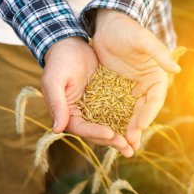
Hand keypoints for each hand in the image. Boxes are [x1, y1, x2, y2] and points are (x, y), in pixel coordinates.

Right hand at [41, 37, 133, 156]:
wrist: (70, 45)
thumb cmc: (59, 61)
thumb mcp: (54, 81)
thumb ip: (57, 104)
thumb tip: (57, 129)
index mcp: (67, 114)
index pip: (81, 128)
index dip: (95, 132)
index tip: (110, 134)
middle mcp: (81, 114)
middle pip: (97, 132)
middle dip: (112, 140)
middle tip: (128, 148)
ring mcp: (94, 108)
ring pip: (108, 125)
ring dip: (121, 135)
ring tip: (135, 145)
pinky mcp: (105, 99)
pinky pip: (116, 111)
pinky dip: (126, 119)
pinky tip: (138, 126)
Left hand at [93, 9, 180, 151]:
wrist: (108, 25)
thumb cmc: (127, 30)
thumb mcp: (143, 40)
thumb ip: (158, 54)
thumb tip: (176, 69)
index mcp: (156, 77)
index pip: (155, 99)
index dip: (149, 113)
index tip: (140, 125)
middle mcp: (145, 86)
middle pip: (143, 110)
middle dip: (137, 126)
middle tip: (130, 142)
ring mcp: (130, 89)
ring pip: (130, 112)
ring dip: (127, 128)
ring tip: (122, 144)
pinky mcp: (116, 89)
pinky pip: (115, 107)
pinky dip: (114, 119)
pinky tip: (108, 131)